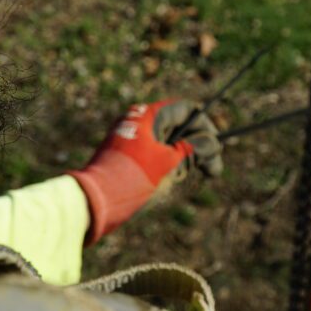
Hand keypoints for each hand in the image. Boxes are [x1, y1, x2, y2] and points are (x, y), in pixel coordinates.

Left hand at [70, 99, 221, 243]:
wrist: (94, 200)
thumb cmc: (133, 178)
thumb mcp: (171, 162)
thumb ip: (195, 148)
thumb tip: (212, 142)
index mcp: (147, 115)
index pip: (187, 109)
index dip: (206, 126)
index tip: (215, 147)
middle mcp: (139, 122)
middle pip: (180, 127)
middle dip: (198, 148)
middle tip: (211, 171)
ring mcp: (133, 140)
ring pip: (170, 145)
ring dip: (185, 160)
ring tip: (185, 178)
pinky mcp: (128, 158)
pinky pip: (157, 156)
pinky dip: (170, 167)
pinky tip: (172, 181)